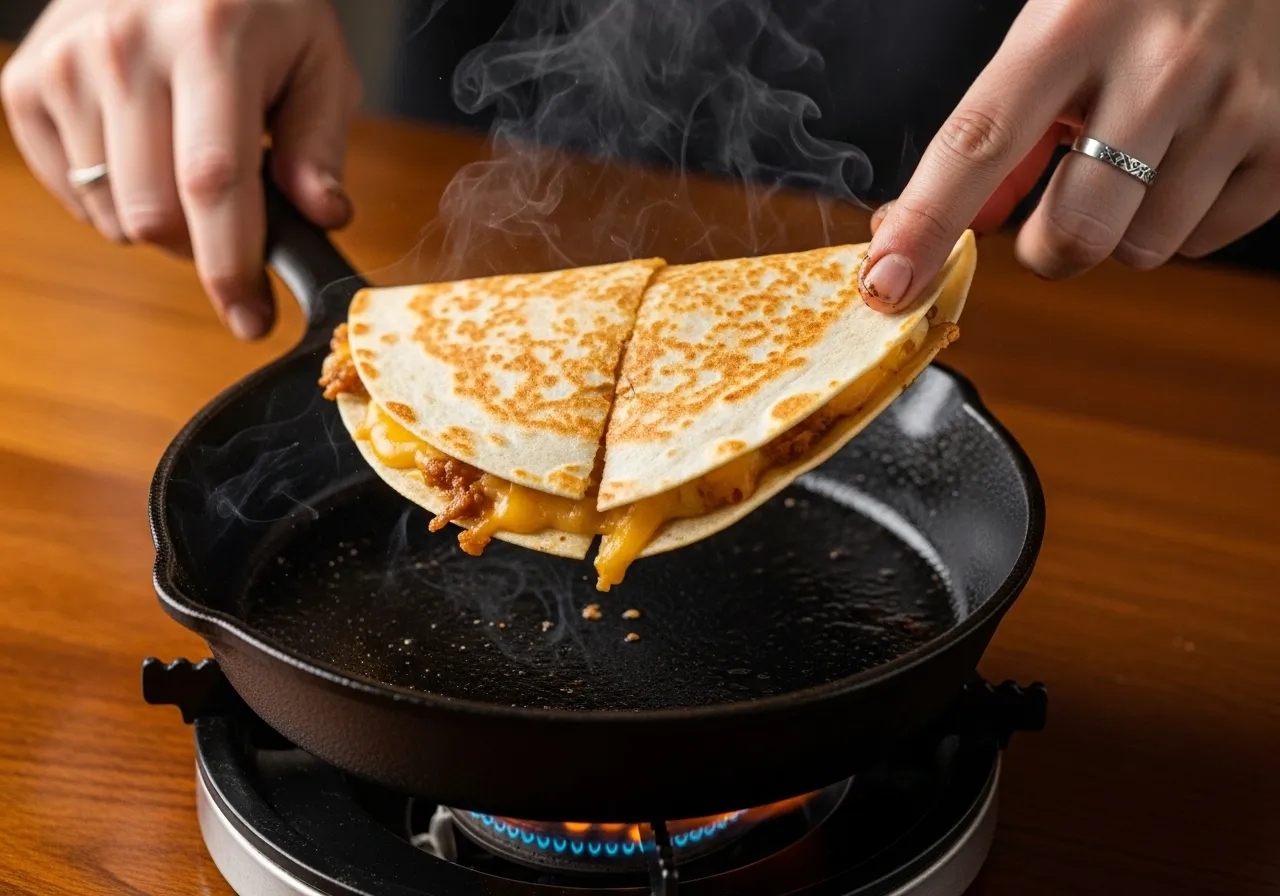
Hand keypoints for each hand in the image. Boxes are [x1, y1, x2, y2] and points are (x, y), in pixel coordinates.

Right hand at [1, 0, 360, 338]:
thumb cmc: (259, 11)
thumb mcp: (319, 62)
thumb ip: (321, 145)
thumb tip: (322, 216)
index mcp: (210, 39)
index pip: (213, 181)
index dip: (231, 265)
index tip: (250, 318)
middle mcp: (123, 47)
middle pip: (154, 214)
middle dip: (204, 251)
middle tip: (236, 230)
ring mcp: (65, 64)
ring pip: (113, 215)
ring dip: (163, 223)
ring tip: (189, 165)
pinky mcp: (25, 84)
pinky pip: (74, 194)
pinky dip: (117, 200)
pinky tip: (146, 154)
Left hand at [859, 0, 1279, 310]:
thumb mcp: (1058, 28)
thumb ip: (1003, 126)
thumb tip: (958, 223)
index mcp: (1072, 25)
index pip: (978, 144)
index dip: (926, 224)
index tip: (889, 281)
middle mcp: (1159, 64)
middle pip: (1075, 232)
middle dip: (1047, 250)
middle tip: (1057, 215)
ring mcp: (1234, 104)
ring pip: (1141, 249)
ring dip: (1121, 231)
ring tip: (1139, 163)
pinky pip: (1206, 241)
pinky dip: (1185, 221)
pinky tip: (1190, 160)